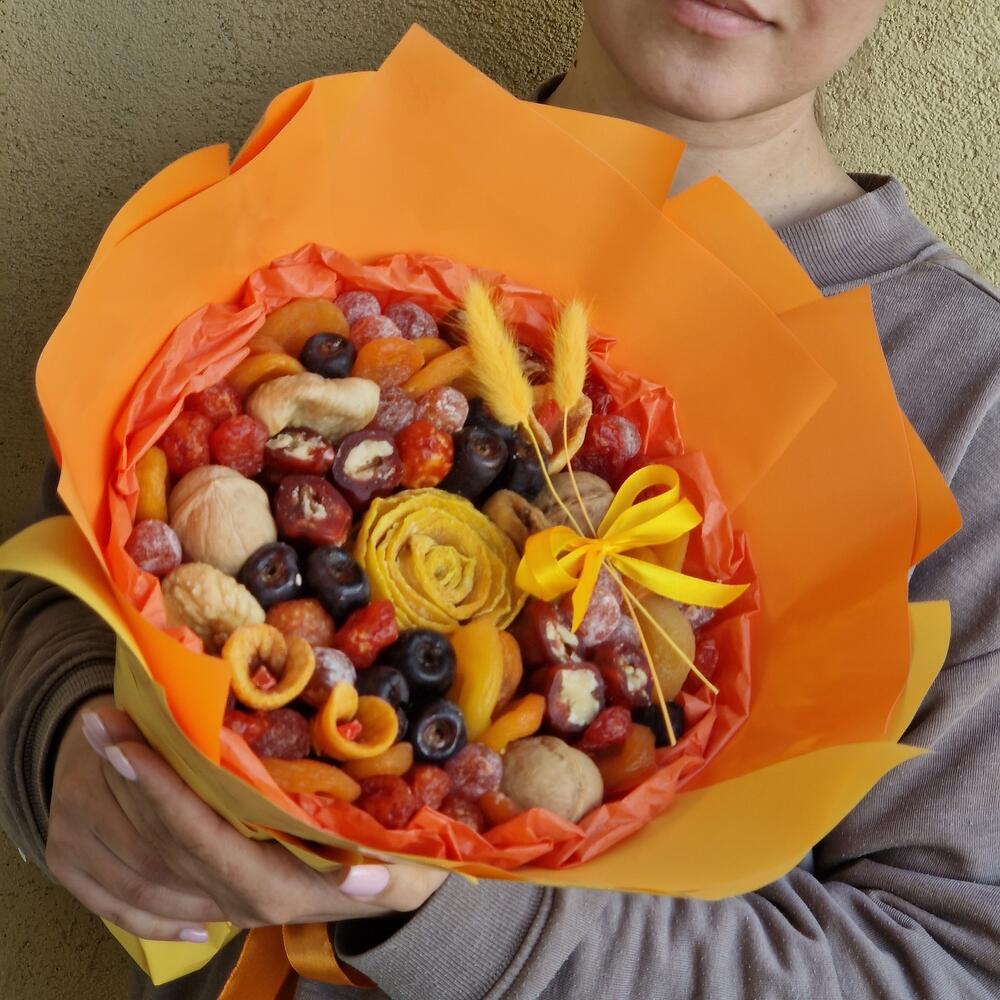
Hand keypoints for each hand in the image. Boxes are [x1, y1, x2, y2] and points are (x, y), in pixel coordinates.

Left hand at [46, 698, 446, 941]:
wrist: (393, 899)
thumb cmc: (403, 870)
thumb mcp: (408, 874)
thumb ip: (390, 879)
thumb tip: (368, 876)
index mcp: (278, 890)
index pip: (205, 843)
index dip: (164, 798)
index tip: (130, 750)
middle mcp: (239, 901)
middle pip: (165, 843)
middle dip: (129, 780)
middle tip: (100, 722)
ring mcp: (223, 898)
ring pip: (151, 852)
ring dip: (119, 791)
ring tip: (102, 731)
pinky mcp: (216, 888)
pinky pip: (155, 857)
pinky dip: (131, 815)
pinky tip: (115, 777)